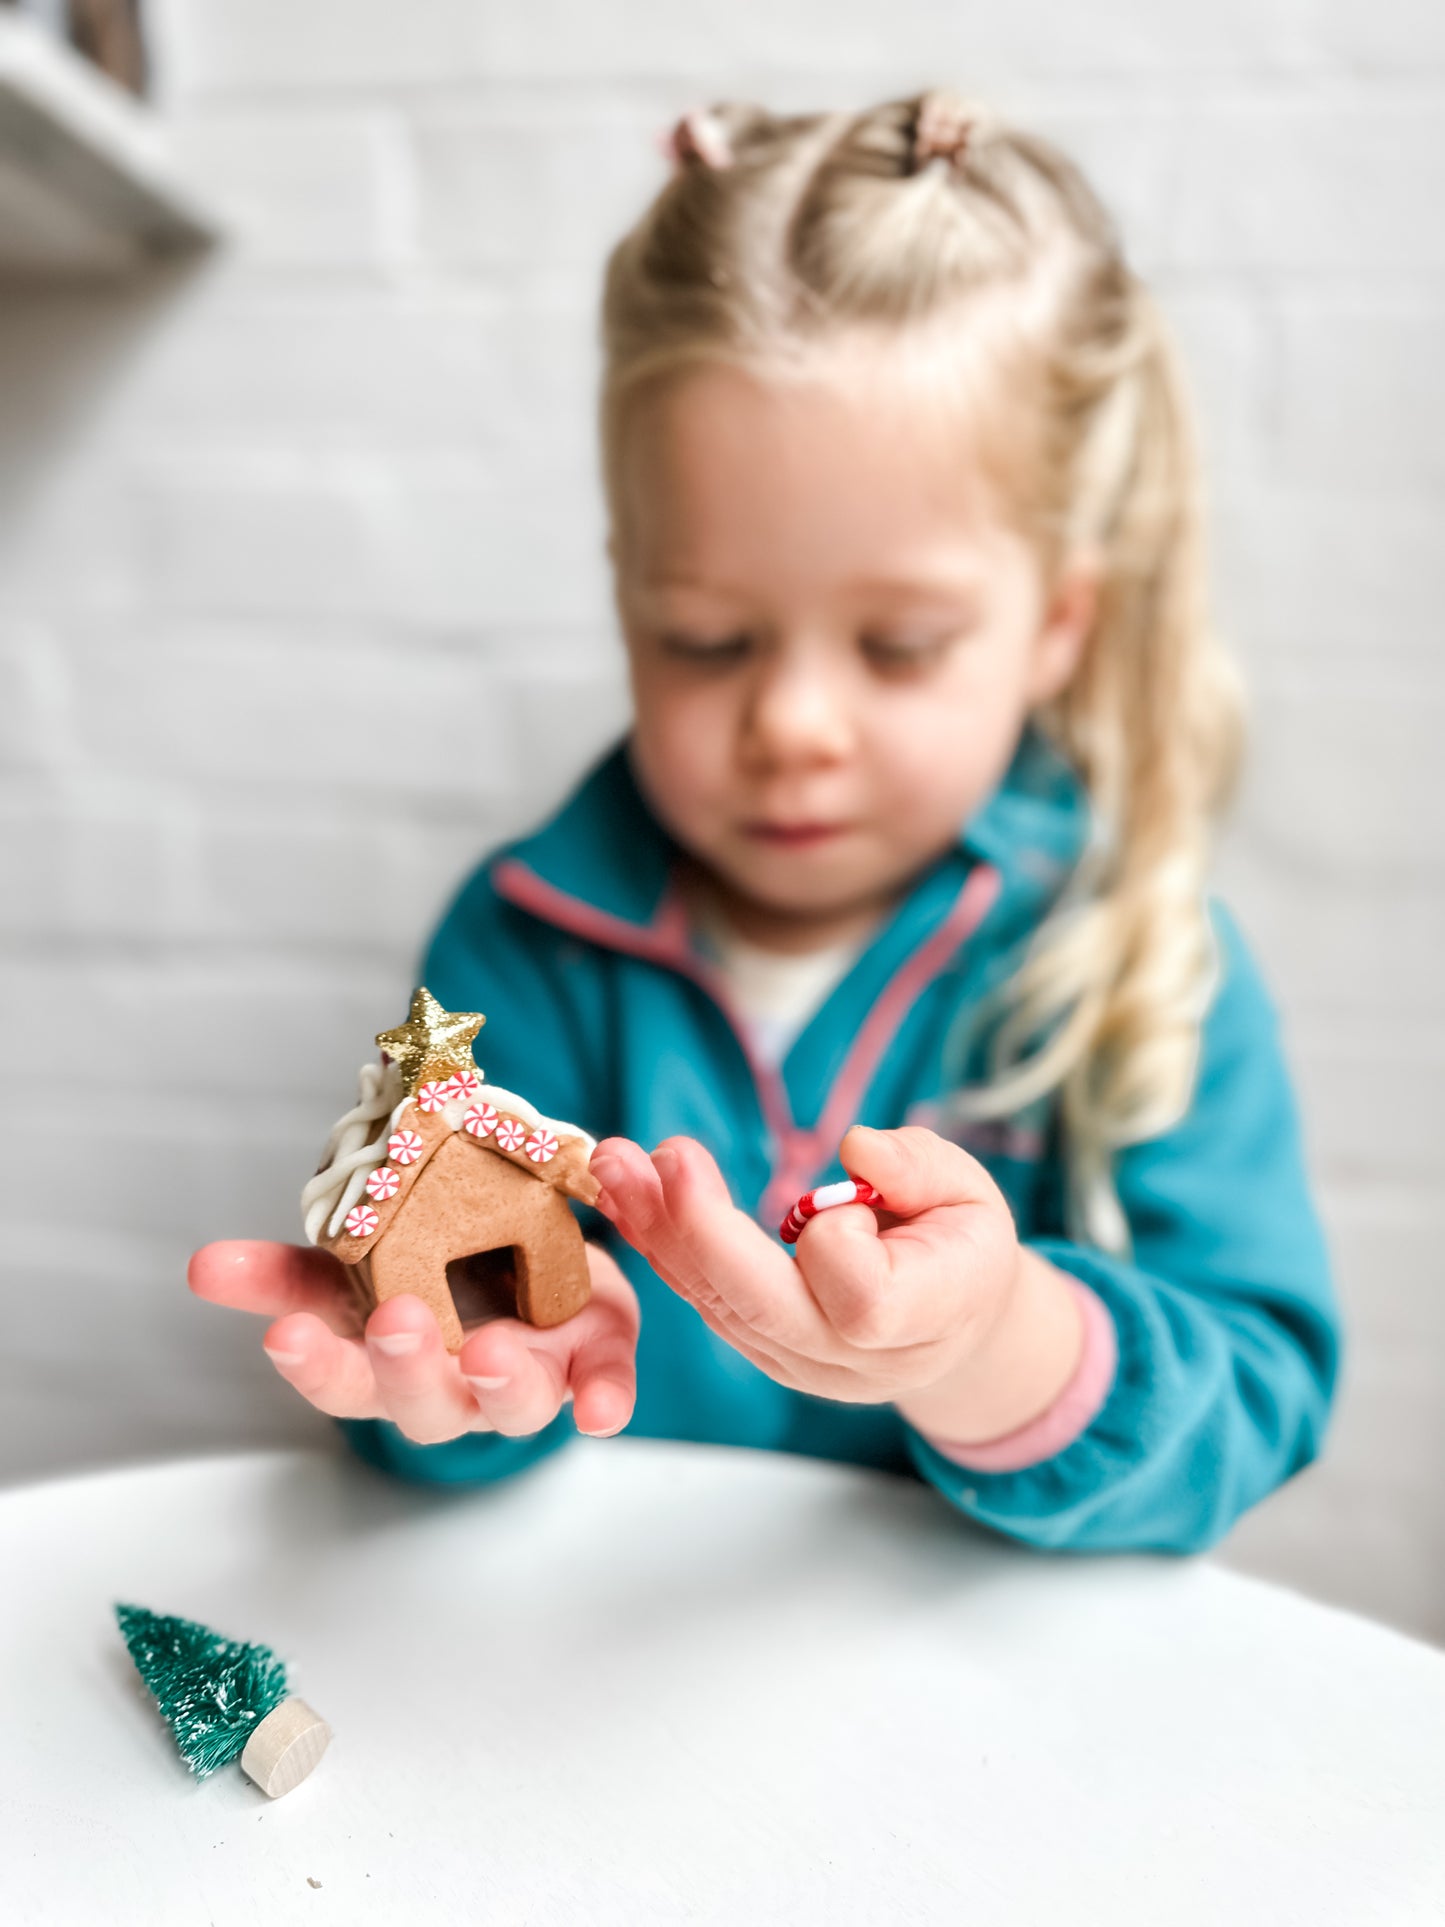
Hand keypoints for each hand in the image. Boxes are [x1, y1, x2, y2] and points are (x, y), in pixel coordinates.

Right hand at [188, 1241, 638, 1445]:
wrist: (544, 1261)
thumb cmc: (442, 1273)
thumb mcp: (364, 1266)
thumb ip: (291, 1272)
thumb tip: (203, 1267)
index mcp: (396, 1370)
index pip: (345, 1382)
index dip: (316, 1364)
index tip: (286, 1333)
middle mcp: (461, 1393)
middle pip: (428, 1405)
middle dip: (409, 1369)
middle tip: (395, 1322)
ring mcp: (532, 1383)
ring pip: (515, 1405)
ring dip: (501, 1386)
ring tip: (490, 1351)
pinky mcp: (595, 1360)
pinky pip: (605, 1388)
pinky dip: (606, 1399)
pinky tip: (602, 1410)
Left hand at [591, 1124, 1080, 1440]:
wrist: (954, 1322)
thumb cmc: (961, 1242)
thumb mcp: (969, 1189)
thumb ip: (920, 1167)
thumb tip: (857, 1150)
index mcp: (924, 1319)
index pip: (862, 1299)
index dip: (838, 1242)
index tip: (840, 1198)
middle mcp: (851, 1359)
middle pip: (763, 1308)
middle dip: (704, 1231)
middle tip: (667, 1155)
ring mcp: (797, 1364)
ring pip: (717, 1303)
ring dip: (658, 1229)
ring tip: (616, 1161)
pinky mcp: (757, 1349)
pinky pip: (701, 1297)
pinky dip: (661, 1242)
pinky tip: (625, 1189)